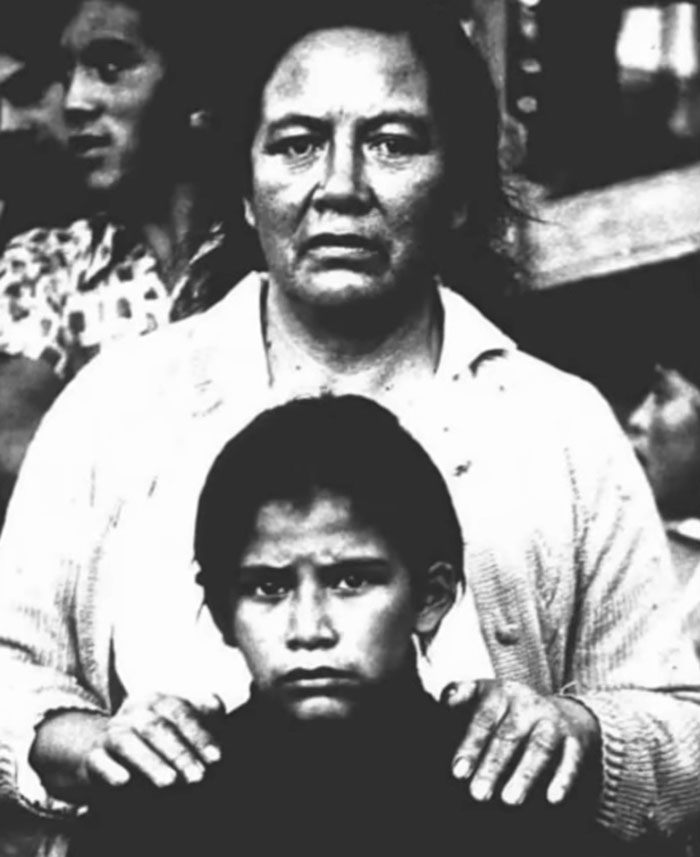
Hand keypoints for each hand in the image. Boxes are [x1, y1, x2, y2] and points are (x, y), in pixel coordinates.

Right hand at [31, 693, 223, 801]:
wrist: (106, 751)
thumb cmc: (155, 741)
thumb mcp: (179, 726)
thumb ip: (203, 716)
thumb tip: (218, 705)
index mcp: (158, 701)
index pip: (181, 712)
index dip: (200, 735)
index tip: (217, 759)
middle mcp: (134, 712)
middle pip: (157, 727)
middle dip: (180, 754)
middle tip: (198, 778)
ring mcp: (111, 733)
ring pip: (127, 742)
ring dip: (150, 762)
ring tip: (169, 783)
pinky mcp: (92, 757)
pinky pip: (98, 761)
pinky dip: (110, 770)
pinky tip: (124, 781)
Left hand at [444, 680, 600, 806]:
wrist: (558, 711)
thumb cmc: (505, 711)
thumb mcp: (481, 696)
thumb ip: (458, 696)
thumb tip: (443, 704)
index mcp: (499, 693)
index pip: (483, 719)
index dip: (470, 745)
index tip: (457, 772)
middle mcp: (527, 704)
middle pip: (509, 735)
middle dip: (492, 766)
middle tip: (477, 794)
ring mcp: (552, 721)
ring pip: (540, 747)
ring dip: (525, 774)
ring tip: (509, 801)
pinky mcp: (574, 741)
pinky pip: (572, 759)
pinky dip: (564, 778)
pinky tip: (552, 798)